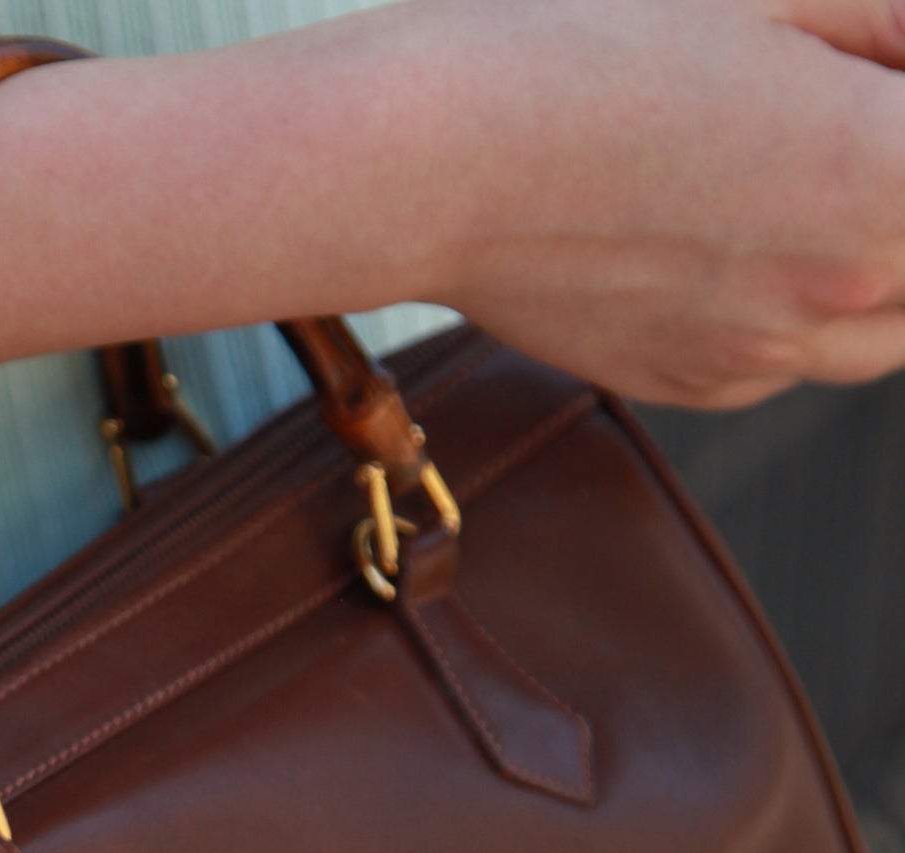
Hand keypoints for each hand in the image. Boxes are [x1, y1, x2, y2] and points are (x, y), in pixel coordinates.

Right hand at [411, 0, 904, 406]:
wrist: (431, 160)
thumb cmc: (581, 48)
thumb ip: (890, 29)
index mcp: (887, 174)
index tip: (879, 80)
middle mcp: (841, 288)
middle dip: (904, 195)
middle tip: (848, 134)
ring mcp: (760, 351)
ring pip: (894, 330)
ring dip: (890, 262)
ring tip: (818, 188)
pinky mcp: (690, 380)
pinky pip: (793, 359)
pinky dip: (800, 307)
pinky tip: (742, 236)